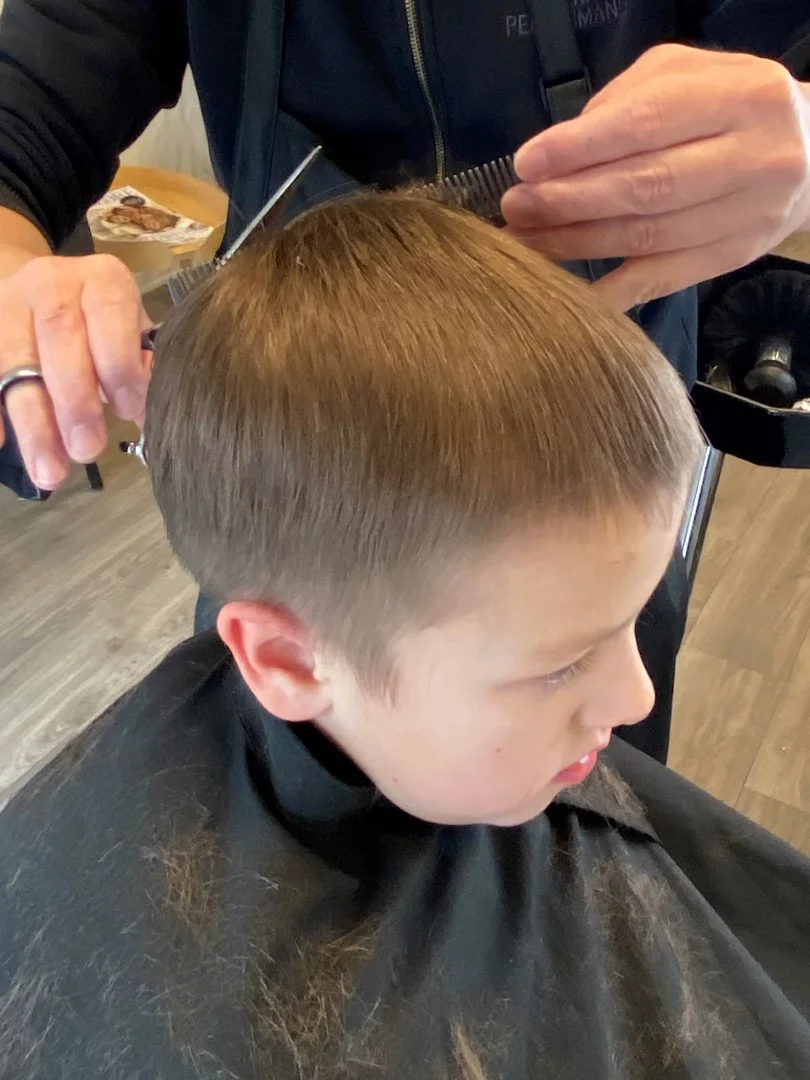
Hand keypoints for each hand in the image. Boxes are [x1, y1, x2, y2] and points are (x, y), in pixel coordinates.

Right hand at [0, 252, 151, 488]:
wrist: (41, 290)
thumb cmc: (101, 324)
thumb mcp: (129, 333)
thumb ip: (140, 369)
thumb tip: (152, 419)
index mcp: (102, 279)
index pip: (111, 312)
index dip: (119, 363)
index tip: (129, 410)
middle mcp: (52, 283)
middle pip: (59, 335)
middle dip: (75, 399)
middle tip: (88, 450)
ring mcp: (8, 305)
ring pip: (15, 359)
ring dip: (34, 421)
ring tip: (50, 471)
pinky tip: (1, 444)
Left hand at [502, 44, 809, 311]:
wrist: (808, 155)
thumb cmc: (727, 107)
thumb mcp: (686, 77)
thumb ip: (626, 103)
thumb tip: (558, 154)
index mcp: (742, 96)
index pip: (648, 123)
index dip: (582, 147)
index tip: (527, 164)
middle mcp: (755, 157)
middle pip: (648, 186)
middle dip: (571, 200)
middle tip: (516, 209)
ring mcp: (748, 215)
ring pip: (650, 237)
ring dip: (578, 244)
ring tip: (526, 242)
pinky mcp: (733, 258)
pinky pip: (663, 280)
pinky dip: (612, 292)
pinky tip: (568, 295)